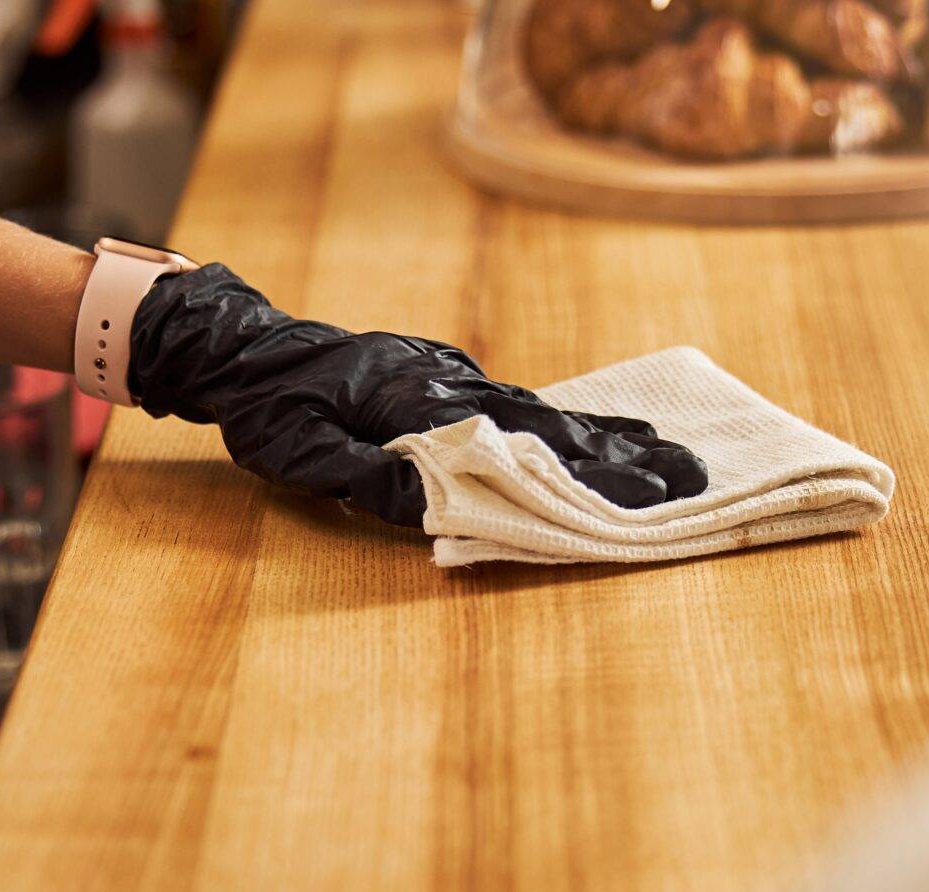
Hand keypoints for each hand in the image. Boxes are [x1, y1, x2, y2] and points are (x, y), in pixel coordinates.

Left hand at [129, 264, 710, 528]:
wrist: (239, 346)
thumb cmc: (267, 409)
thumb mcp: (304, 457)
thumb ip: (373, 482)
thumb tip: (440, 507)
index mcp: (422, 404)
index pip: (519, 447)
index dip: (585, 475)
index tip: (646, 493)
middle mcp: (448, 382)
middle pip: (549, 425)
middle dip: (620, 455)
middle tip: (688, 475)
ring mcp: (449, 374)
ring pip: (538, 409)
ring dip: (601, 436)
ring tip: (665, 452)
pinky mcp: (441, 374)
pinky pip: (514, 401)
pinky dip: (562, 418)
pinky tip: (595, 433)